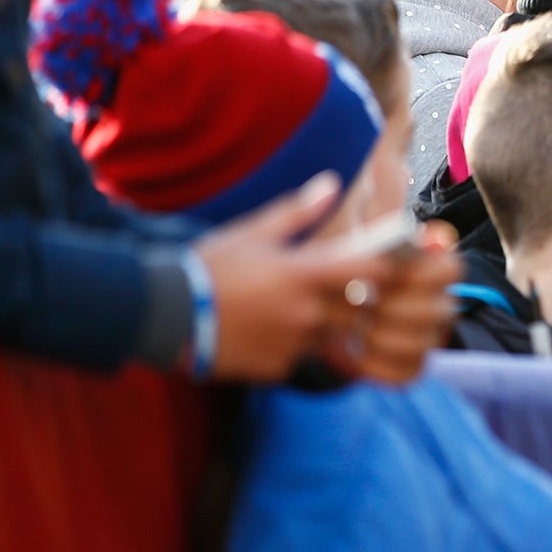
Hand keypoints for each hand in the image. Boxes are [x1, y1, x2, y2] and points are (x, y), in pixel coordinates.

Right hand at [196, 174, 460, 383]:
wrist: (166, 316)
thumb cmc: (210, 266)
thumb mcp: (254, 231)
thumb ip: (299, 211)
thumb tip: (332, 183)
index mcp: (304, 274)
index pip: (372, 271)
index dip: (384, 267)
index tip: (382, 262)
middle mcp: (306, 312)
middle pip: (356, 308)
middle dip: (353, 298)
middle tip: (330, 285)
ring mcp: (294, 344)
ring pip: (331, 336)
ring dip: (324, 323)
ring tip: (289, 306)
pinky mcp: (278, 368)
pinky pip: (303, 357)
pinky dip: (297, 345)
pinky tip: (270, 329)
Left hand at [332, 222, 462, 384]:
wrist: (316, 304)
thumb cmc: (338, 267)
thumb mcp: (353, 242)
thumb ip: (385, 230)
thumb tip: (431, 237)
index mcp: (435, 268)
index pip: (452, 271)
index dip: (422, 275)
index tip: (384, 274)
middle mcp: (440, 304)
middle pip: (439, 312)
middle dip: (394, 308)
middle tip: (360, 303)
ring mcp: (428, 339)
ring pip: (423, 346)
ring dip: (382, 338)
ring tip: (355, 328)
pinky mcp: (409, 367)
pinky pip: (405, 375)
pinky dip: (375, 366)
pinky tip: (353, 351)